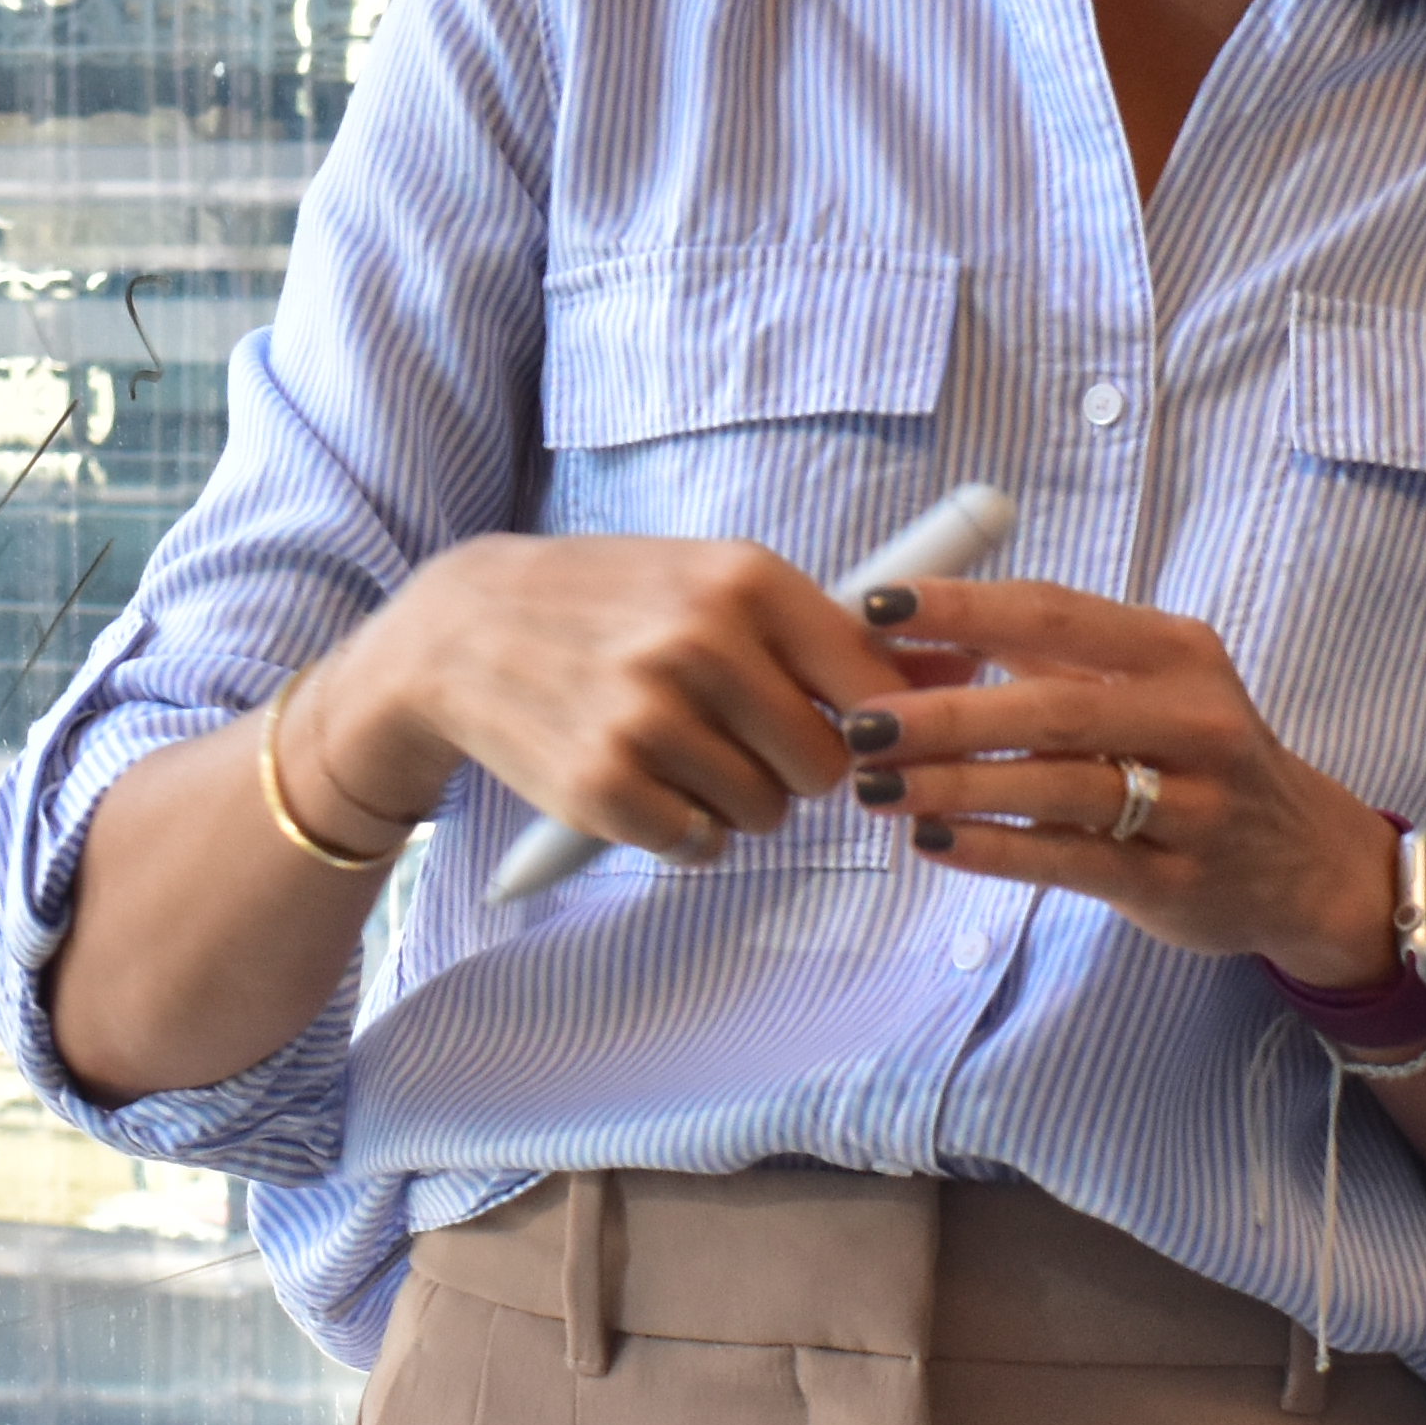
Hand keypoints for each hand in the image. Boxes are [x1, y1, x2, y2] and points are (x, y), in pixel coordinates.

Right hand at [311, 531, 939, 862]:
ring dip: (735, 800)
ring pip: (765, 813)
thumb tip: (960, 666)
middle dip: (796, 768)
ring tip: (678, 748)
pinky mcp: (603, 785)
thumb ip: (832, 630)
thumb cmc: (615, 602)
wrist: (465, 629)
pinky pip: (698, 846)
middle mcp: (700, 642)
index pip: (874, 685)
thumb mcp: (719, 581)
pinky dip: (681, 830)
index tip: (853, 730)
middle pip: (826, 766)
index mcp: (745, 579)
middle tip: (741, 738)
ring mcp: (648, 717)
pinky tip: (642, 782)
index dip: (874, 724)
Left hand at [833, 573, 1401, 976]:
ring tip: (877, 787)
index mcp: (1175, 650)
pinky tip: (932, 842)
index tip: (876, 608)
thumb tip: (914, 642)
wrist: (1305, 860)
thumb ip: (1053, 662)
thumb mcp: (1151, 686)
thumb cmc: (1196, 756)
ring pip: (1055, 787)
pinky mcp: (1175, 880)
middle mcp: (1192, 718)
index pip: (1053, 614)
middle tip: (860, 724)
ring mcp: (1192, 805)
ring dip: (954, 786)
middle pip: (1050, 705)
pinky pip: (1068, 861)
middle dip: (944, 714)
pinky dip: (994, 850)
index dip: (961, 609)